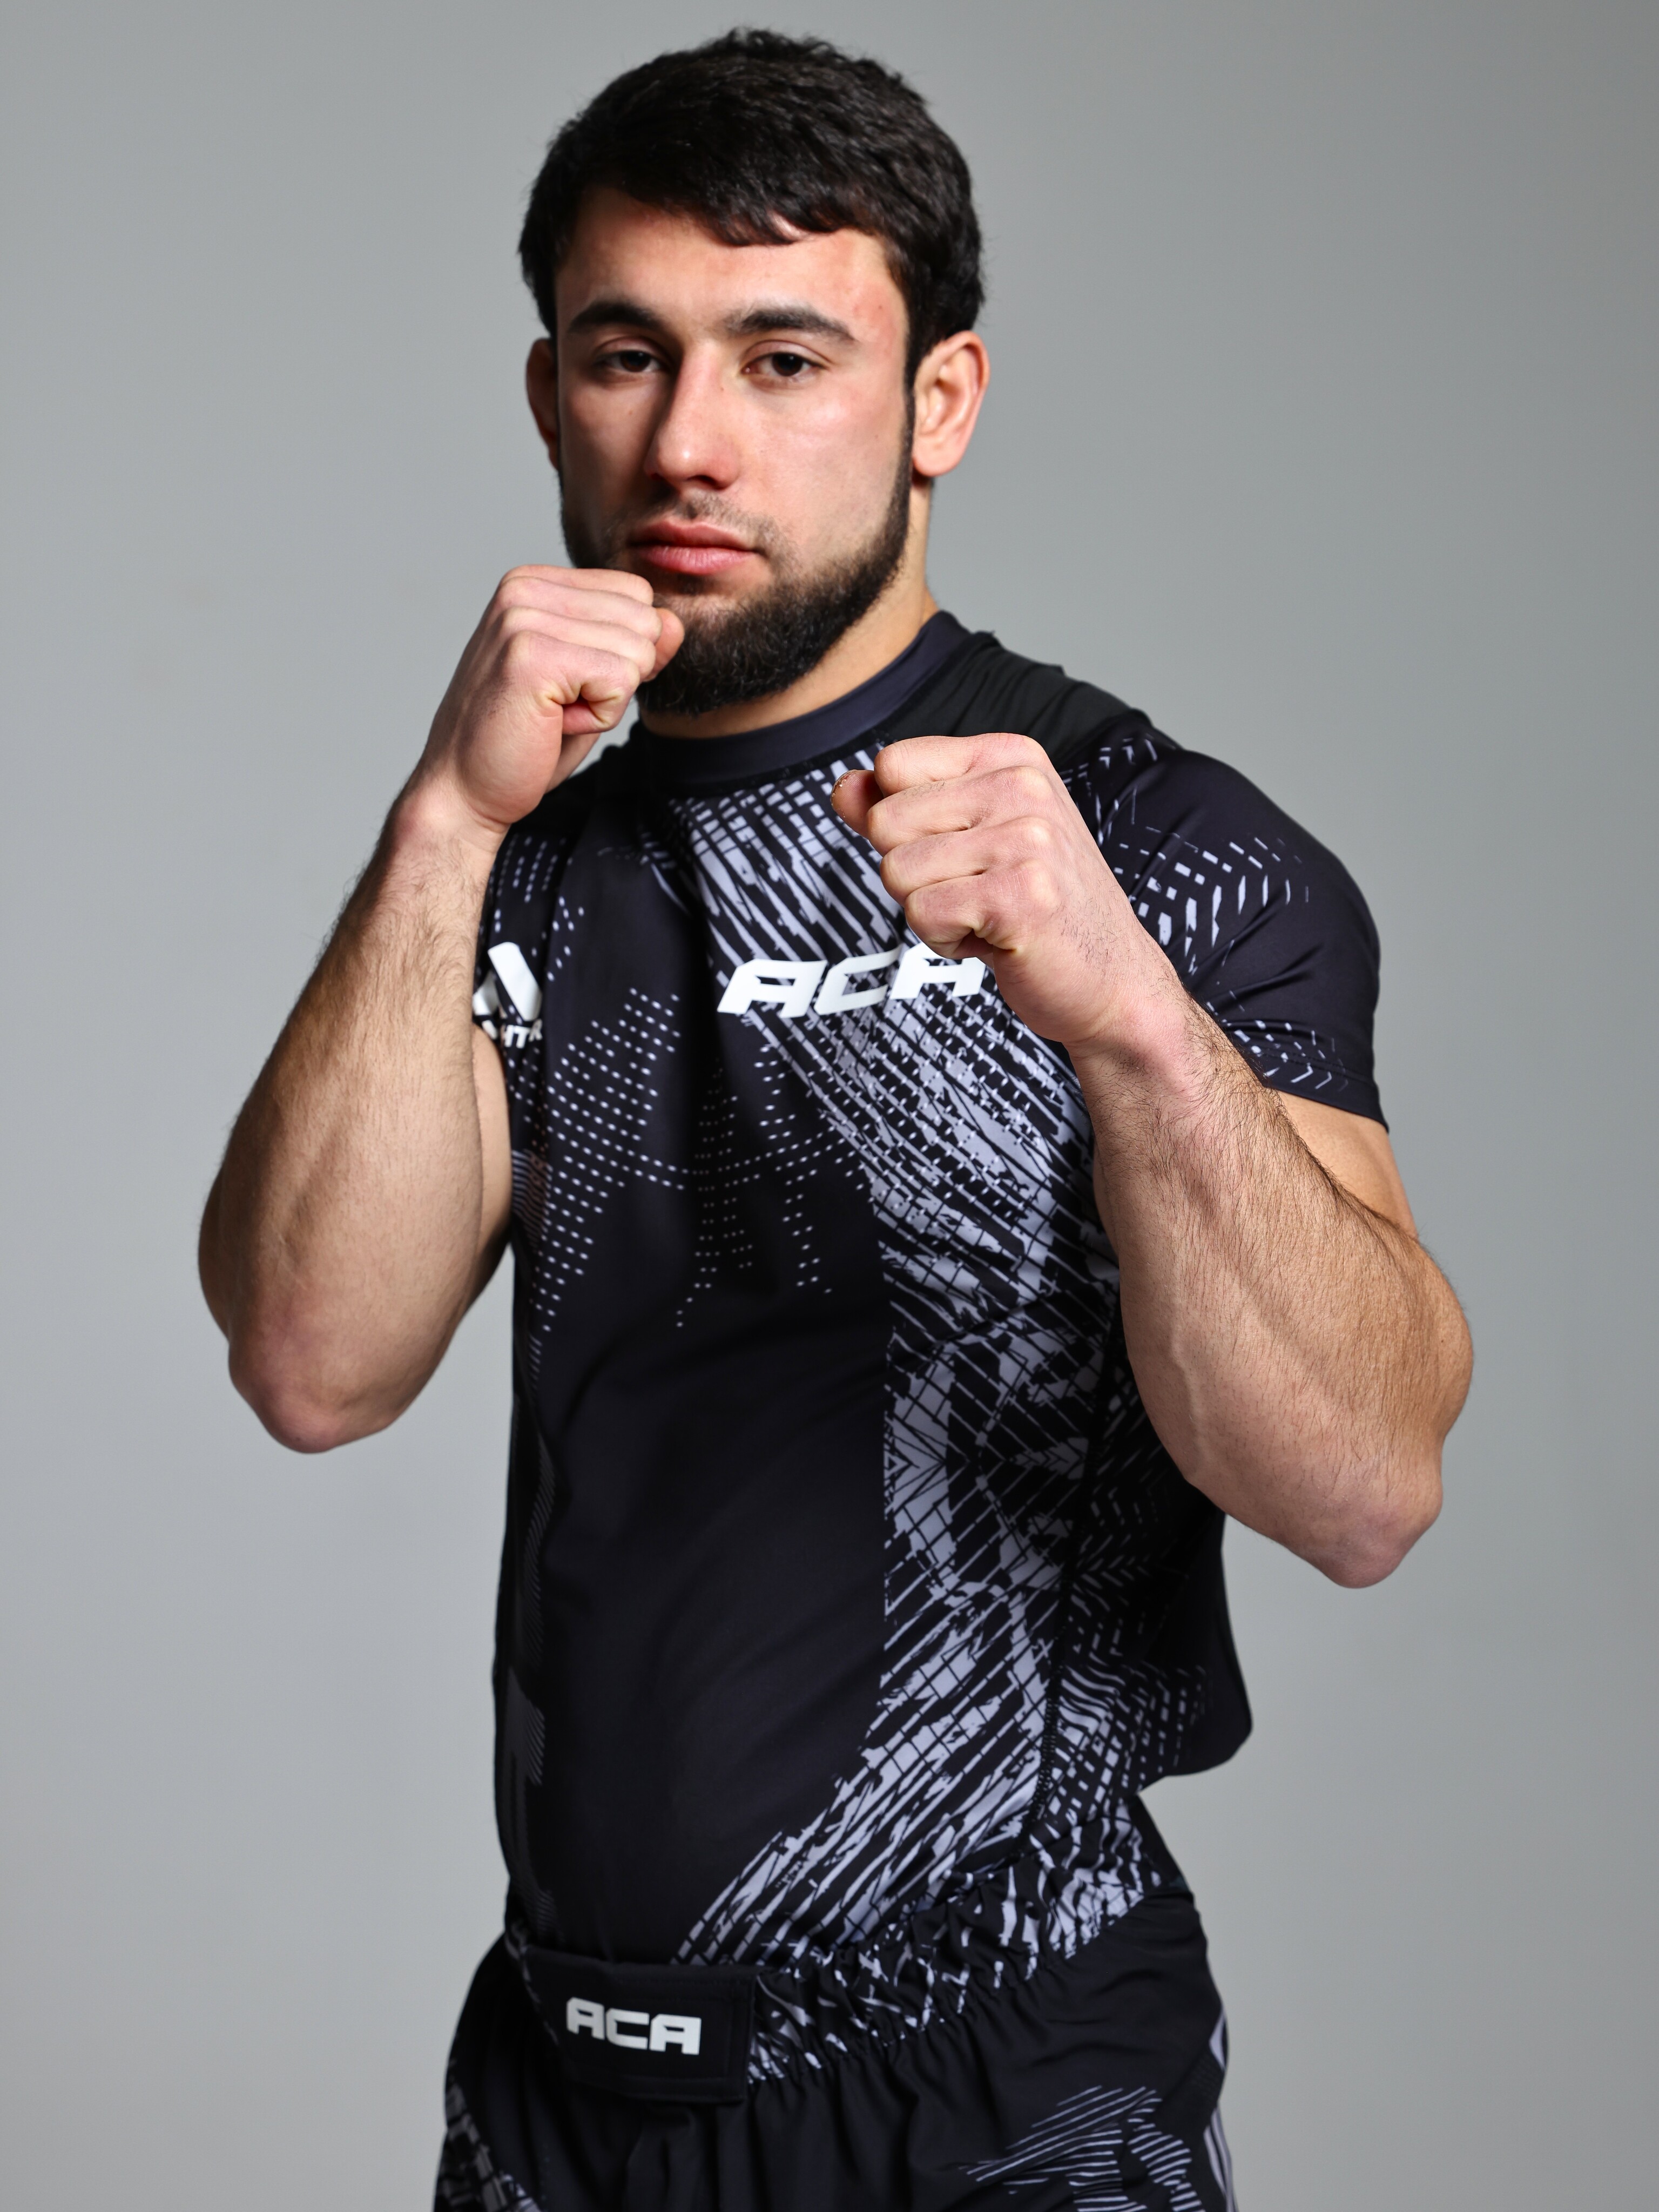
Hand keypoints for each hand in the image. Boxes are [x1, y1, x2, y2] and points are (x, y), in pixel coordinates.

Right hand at [411, 566, 682, 849]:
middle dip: (619, 677)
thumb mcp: (592, 684)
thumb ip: (633, 647)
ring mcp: (523, 618)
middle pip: (643, 619)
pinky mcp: (531, 655)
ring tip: (553, 715)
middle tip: (560, 705)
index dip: (623, 652)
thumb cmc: (525, 741)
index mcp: (534, 583)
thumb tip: (674, 623)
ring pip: (638, 652)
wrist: (464, 792)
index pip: (635, 594)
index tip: (568, 684)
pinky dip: (599, 718)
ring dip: (607, 700)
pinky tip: (552, 725)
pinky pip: (621, 682)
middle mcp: (524, 589)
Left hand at [832, 733, 1182, 1058]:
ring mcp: (1027, 839)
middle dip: (912, 873)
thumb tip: (844, 787)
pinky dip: (946, 941)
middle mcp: (1022, 787)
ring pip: (897, 872)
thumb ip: (900, 806)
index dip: (902, 822)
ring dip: (930, 911)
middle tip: (974, 892)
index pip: (892, 764)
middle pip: (885, 821)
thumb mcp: (968, 839)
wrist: (1111, 978)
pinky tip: (996, 939)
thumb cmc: (1035, 907)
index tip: (959, 852)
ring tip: (987, 915)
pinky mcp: (1020, 896)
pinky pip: (921, 914)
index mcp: (1011, 757)